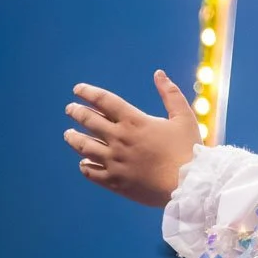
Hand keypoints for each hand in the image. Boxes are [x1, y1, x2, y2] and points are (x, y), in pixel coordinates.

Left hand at [63, 71, 200, 206]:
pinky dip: (85, 165)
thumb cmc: (188, 149)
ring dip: (73, 138)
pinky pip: (91, 171)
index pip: (104, 101)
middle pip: (88, 121)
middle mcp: (119, 139)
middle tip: (70, 109)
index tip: (77, 89)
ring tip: (69, 134)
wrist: (188, 184)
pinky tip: (84, 162)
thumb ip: (171, 94)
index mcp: (135, 121)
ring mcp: (114, 161)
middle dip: (76, 112)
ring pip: (83, 146)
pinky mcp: (114, 181)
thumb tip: (158, 73)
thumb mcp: (184, 117)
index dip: (88, 92)